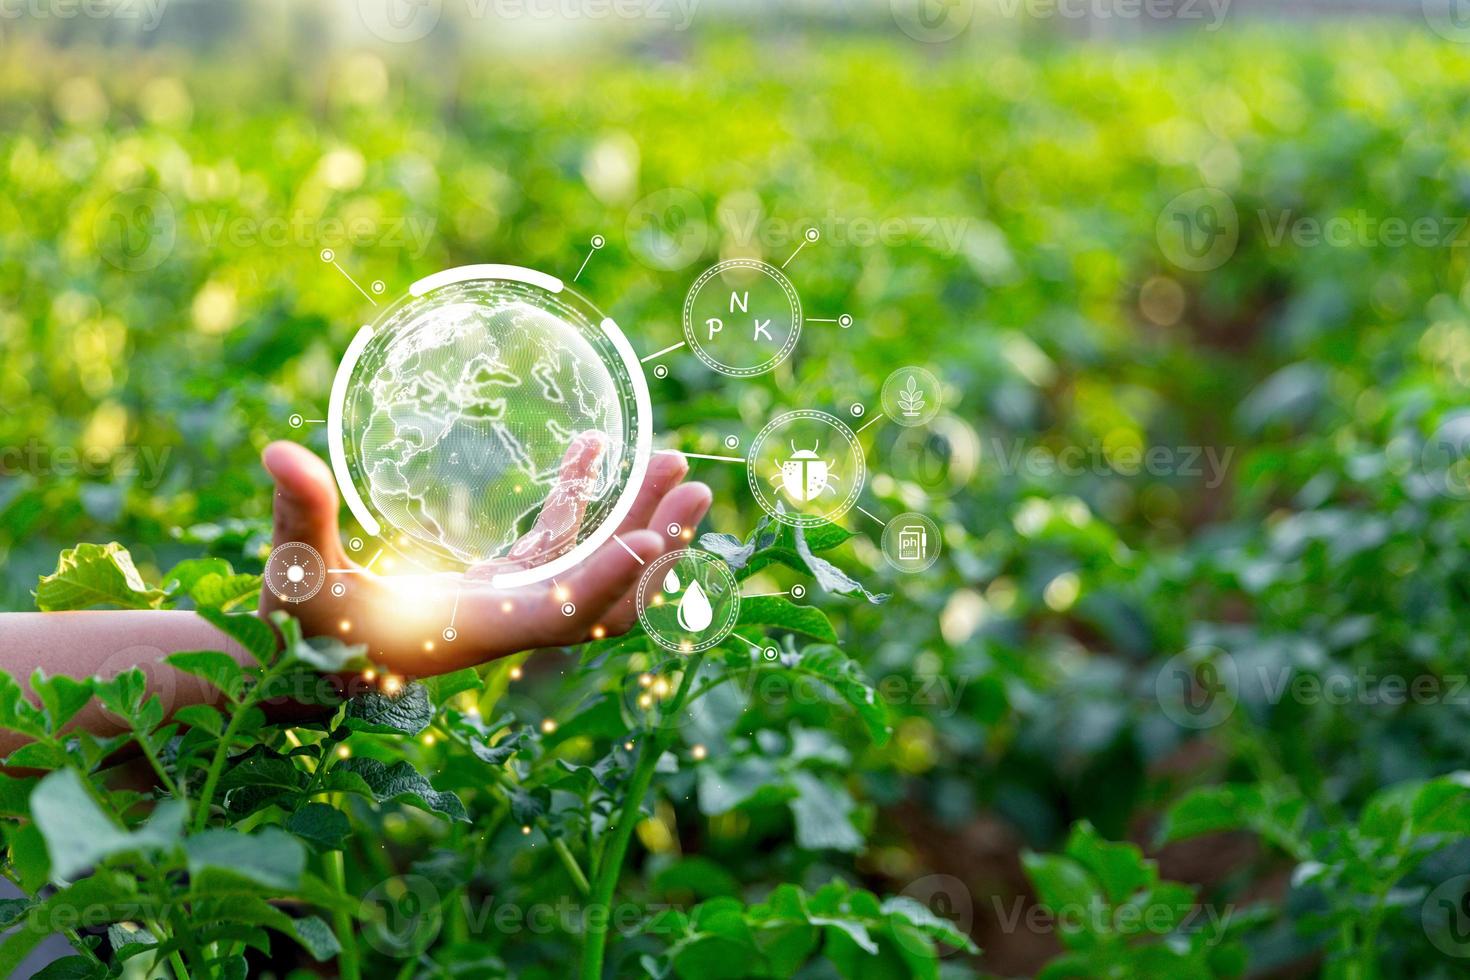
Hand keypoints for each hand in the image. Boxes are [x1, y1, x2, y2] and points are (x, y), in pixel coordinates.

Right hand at [259, 438, 710, 675]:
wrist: (307, 661)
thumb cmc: (300, 625)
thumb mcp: (294, 571)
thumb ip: (296, 514)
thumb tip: (278, 451)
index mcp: (471, 629)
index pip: (557, 614)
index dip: (606, 580)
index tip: (652, 538)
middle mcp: (508, 621)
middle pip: (607, 597)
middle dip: (656, 549)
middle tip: (696, 489)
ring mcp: (511, 600)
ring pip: (595, 566)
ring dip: (638, 518)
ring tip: (674, 461)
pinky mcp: (503, 581)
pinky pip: (558, 542)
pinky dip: (581, 500)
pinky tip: (595, 448)